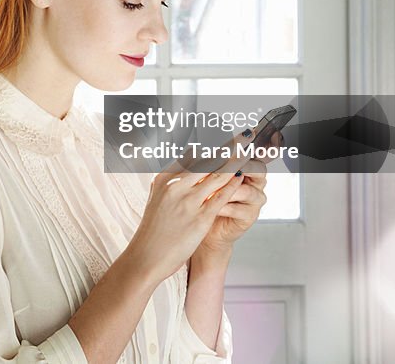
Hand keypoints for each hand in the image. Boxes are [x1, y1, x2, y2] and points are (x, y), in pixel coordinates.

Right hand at [128, 151, 248, 285]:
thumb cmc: (152, 231)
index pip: (191, 156)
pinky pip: (220, 196)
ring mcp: (188, 202)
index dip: (211, 145)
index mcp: (164, 180)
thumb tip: (179, 169)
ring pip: (216, 175)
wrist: (146, 257)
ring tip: (248, 151)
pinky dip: (233, 185)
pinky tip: (241, 177)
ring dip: (234, 161)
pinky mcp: (200, 218)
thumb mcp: (156, 199)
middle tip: (243, 137)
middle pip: (206, 160)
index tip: (225, 138)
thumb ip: (170, 183)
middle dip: (227, 147)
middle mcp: (176, 187)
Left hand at [197, 131, 280, 254]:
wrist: (201, 225)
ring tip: (211, 191)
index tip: (250, 133)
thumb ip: (206, 160)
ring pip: (247, 189)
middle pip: (257, 167)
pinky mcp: (250, 216)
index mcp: (244, 166)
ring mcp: (254, 199)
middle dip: (242, 164)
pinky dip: (225, 207)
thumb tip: (196, 144)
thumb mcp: (202, 176)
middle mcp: (253, 180)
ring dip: (228, 189)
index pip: (254, 151)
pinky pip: (240, 209)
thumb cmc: (203, 198)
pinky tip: (214, 207)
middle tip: (227, 164)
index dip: (255, 143)